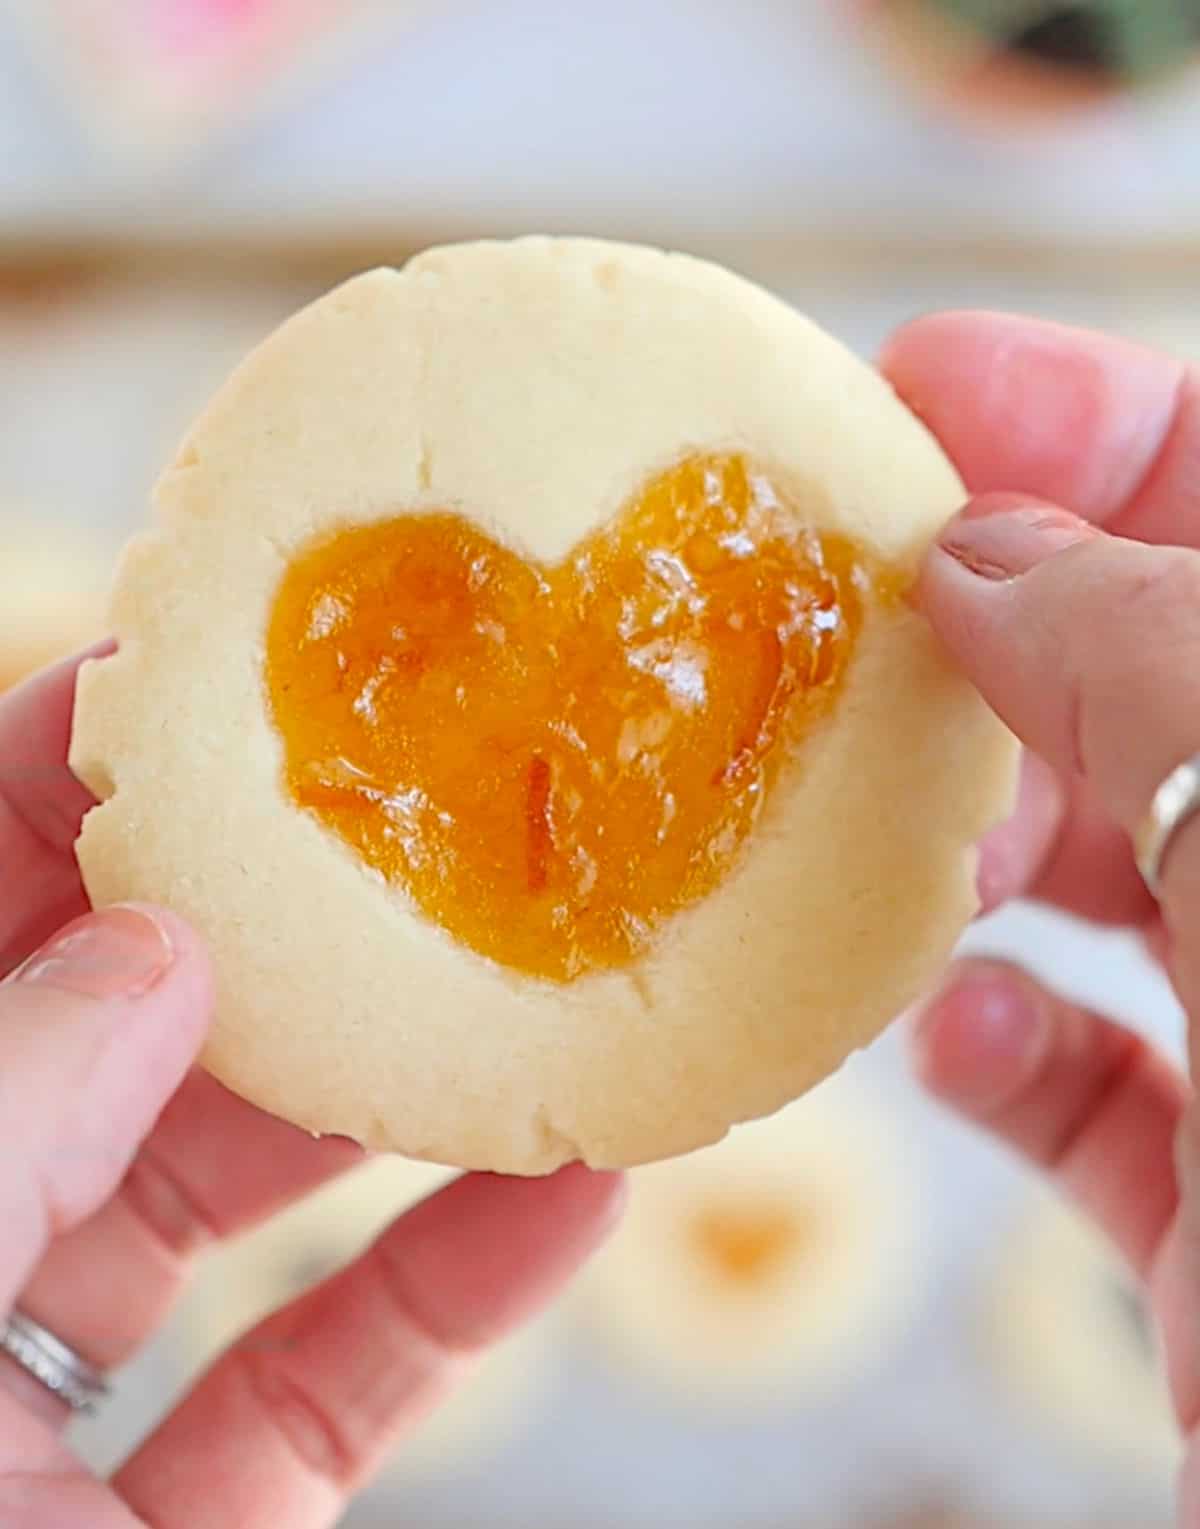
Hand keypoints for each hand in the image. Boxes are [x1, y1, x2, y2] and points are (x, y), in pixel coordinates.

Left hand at [0, 651, 623, 1526]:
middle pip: (113, 1035)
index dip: (47, 784)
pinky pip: (328, 1376)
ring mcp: (53, 1402)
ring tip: (532, 968)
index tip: (187, 673)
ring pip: (240, 1198)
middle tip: (409, 795)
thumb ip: (1, 1125)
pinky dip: (452, 1285)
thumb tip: (150, 953)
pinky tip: (578, 1182)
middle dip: (261, 916)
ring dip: (396, 1094)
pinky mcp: (181, 1523)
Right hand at [881, 313, 1199, 1522]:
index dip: (1090, 425)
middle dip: (991, 654)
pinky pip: (1097, 1090)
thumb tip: (985, 557)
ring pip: (1111, 877)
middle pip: (1153, 683)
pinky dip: (1007, 1054)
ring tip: (895, 850)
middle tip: (847, 635)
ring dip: (976, 854)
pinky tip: (965, 1040)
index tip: (917, 389)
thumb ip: (1148, 646)